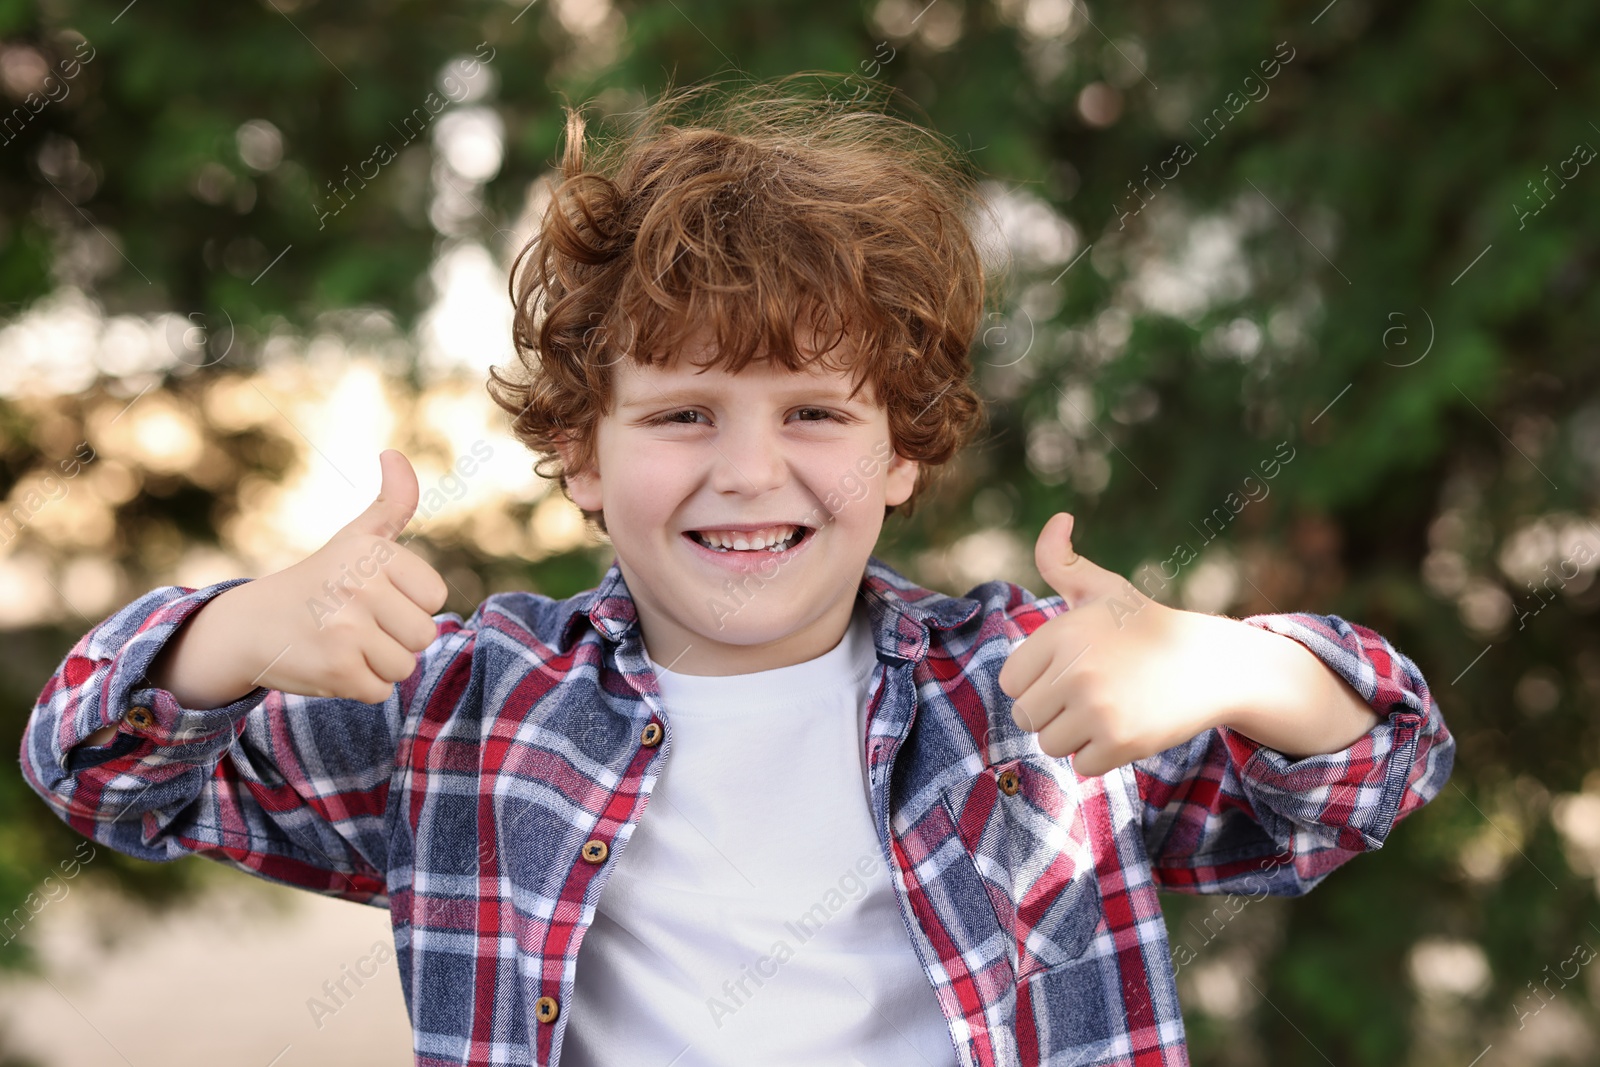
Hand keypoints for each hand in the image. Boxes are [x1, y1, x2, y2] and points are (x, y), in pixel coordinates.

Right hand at [175, 450, 450, 705]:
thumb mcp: (357, 536)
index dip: (409, 604)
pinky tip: (330, 664)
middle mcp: (360, 585)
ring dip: (378, 664)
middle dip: (395, 638)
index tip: (374, 596)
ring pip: (404, 665)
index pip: (435, 597)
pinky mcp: (336, 669)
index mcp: (372, 553)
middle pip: (424, 634)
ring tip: (343, 643)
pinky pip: (381, 691)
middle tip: (355, 624)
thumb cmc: (318, 581)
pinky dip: (359, 686)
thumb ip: (392, 500)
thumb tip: (394, 454)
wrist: (249, 626)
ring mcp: (347, 628)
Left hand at [997, 512, 1264, 775]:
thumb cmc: (1144, 626)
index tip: (1069, 670)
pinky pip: (1082, 765)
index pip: (1011, 681)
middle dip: (1053, 711)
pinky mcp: (1121, 742)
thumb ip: (1062, 560)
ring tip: (1108, 709)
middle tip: (1091, 693)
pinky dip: (1101, 755)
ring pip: (1050, 744)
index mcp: (1061, 633)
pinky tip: (1126, 727)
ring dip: (1074, 735)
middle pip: (1027, 716)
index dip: (1037, 680)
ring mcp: (1098, 708)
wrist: (1210, 664)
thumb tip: (1058, 518)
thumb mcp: (1102, 588)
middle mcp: (1075, 670)